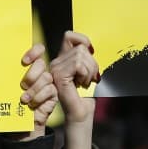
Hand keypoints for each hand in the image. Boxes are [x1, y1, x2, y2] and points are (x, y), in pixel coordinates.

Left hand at [16, 43, 56, 138]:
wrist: (22, 123)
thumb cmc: (14, 103)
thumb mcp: (10, 88)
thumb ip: (9, 76)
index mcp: (30, 67)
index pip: (38, 51)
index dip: (34, 51)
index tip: (24, 60)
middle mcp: (41, 73)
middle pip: (41, 64)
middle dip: (31, 74)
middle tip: (22, 85)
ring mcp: (48, 83)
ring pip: (46, 77)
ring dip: (34, 89)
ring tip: (24, 99)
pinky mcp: (53, 94)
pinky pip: (50, 90)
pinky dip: (39, 97)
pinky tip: (32, 104)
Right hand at [49, 31, 99, 148]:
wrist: (81, 112)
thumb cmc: (87, 94)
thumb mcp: (88, 70)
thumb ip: (86, 56)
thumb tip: (90, 46)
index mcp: (63, 59)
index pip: (69, 35)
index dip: (82, 39)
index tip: (91, 51)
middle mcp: (56, 62)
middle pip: (80, 47)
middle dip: (92, 62)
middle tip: (89, 77)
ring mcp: (55, 69)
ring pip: (80, 55)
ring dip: (90, 70)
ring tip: (85, 82)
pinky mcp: (59, 76)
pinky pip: (78, 65)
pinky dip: (86, 74)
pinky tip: (82, 84)